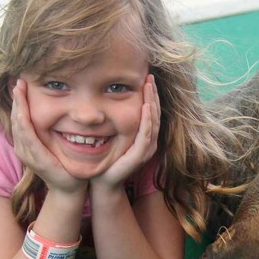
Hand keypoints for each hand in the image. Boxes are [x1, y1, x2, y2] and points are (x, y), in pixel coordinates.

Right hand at [10, 79, 86, 194]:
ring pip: (19, 125)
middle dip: (17, 99)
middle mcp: (22, 148)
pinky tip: (23, 111)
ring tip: (19, 89)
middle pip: (16, 118)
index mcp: (26, 144)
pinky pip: (27, 137)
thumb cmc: (64, 165)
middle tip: (18, 81)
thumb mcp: (54, 144)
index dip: (19, 101)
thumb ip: (50, 131)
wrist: (70, 187)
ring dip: (18, 106)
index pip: (19, 117)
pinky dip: (24, 122)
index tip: (21, 84)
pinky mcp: (36, 158)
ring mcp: (27, 154)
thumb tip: (56, 112)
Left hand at [91, 74, 161, 190]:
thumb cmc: (107, 159)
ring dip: (152, 102)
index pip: (152, 111)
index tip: (147, 78)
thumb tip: (109, 99)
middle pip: (155, 113)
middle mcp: (149, 142)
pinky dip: (147, 120)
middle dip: (153, 94)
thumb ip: (117, 121)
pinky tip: (145, 106)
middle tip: (150, 76)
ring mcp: (146, 149)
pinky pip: (146, 134)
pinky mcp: (139, 155)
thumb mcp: (114, 135)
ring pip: (153, 121)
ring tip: (149, 86)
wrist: (103, 183)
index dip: (151, 95)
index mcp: (145, 136)